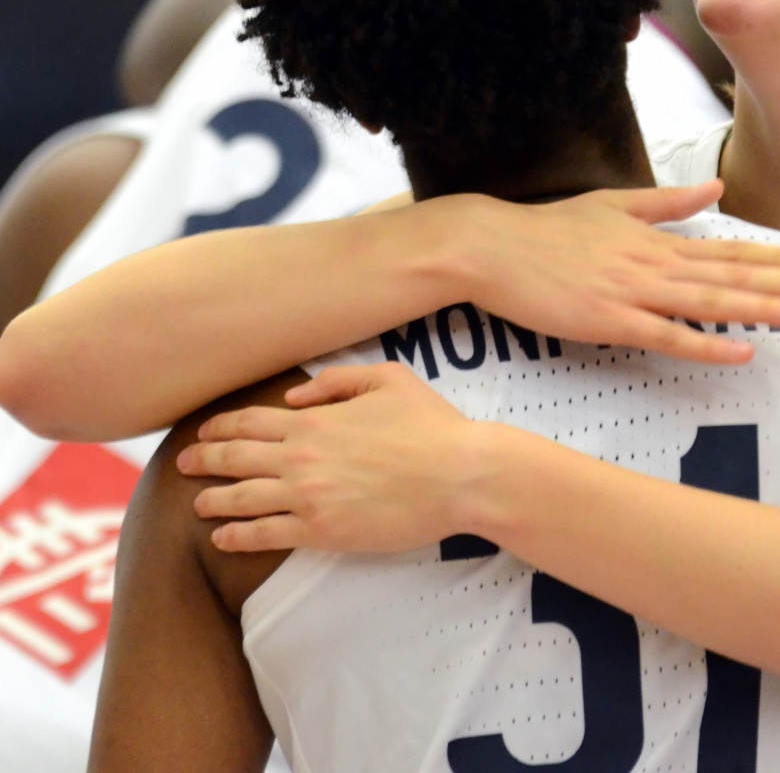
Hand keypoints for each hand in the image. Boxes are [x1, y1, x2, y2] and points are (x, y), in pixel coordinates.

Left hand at [177, 363, 477, 552]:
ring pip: (241, 498)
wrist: (459, 474)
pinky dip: (236, 535)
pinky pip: (264, 535)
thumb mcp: (389, 379)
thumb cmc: (431, 425)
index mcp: (314, 419)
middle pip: (234, 458)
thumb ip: (337, 381)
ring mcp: (307, 496)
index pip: (249, 421)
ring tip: (197, 503)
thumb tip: (294, 395)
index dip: (220, 426)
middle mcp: (300, 457)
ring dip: (212, 500)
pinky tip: (222, 536)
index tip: (203, 432)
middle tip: (183, 465)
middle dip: (203, 460)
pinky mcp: (321, 531)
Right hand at [456, 180, 779, 363]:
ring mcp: (633, 291)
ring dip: (763, 309)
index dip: (777, 256)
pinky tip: (742, 350)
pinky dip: (707, 343)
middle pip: (734, 275)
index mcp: (655, 239)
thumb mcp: (612, 205)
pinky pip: (667, 336)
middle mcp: (654, 263)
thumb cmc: (546, 231)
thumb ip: (665, 202)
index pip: (729, 248)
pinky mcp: (608, 320)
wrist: (492, 246)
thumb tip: (713, 188)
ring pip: (711, 302)